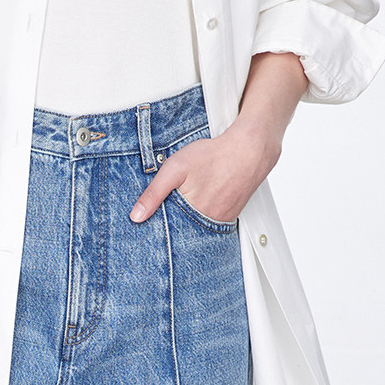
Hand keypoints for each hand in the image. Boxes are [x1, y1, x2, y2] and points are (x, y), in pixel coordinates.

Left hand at [129, 118, 281, 224]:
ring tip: (184, 210)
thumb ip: (154, 193)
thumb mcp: (175, 169)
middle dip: (172, 229)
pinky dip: (201, 218)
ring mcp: (221, 221)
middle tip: (164, 221)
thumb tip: (136, 217)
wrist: (249, 150)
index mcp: (192, 216)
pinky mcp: (230, 216)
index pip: (167, 233)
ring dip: (187, 224)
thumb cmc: (213, 156)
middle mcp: (208, 223)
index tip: (146, 230)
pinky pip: (211, 223)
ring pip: (197, 229)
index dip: (157, 229)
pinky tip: (199, 206)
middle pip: (183, 234)